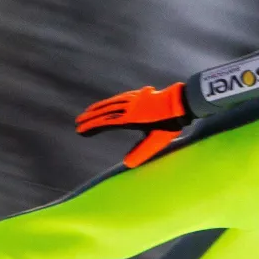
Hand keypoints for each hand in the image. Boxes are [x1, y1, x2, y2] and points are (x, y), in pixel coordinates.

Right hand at [75, 82, 192, 167]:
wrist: (181, 103)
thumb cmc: (170, 124)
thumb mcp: (157, 141)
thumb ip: (142, 152)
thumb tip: (127, 164)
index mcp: (131, 119)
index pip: (106, 123)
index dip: (92, 127)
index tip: (80, 129)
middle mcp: (129, 107)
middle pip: (106, 112)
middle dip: (91, 117)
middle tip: (78, 122)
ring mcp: (134, 99)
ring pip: (112, 103)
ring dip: (98, 108)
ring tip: (88, 111)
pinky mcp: (139, 94)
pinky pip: (120, 98)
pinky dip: (110, 101)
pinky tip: (110, 102)